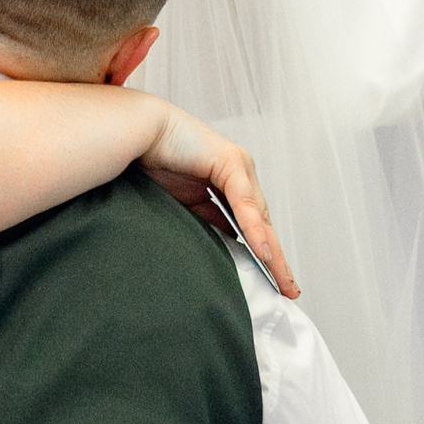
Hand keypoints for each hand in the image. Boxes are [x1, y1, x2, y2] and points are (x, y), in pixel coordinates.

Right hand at [138, 105, 299, 298]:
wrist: (136, 134)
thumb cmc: (150, 164)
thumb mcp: (182, 205)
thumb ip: (204, 223)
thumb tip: (220, 252)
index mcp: (226, 185)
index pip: (251, 225)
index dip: (262, 253)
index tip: (272, 281)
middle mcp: (237, 175)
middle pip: (261, 224)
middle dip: (275, 259)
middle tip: (288, 288)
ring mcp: (237, 167)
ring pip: (259, 216)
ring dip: (271, 250)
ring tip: (281, 278)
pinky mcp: (230, 162)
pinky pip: (244, 202)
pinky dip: (253, 228)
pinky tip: (263, 251)